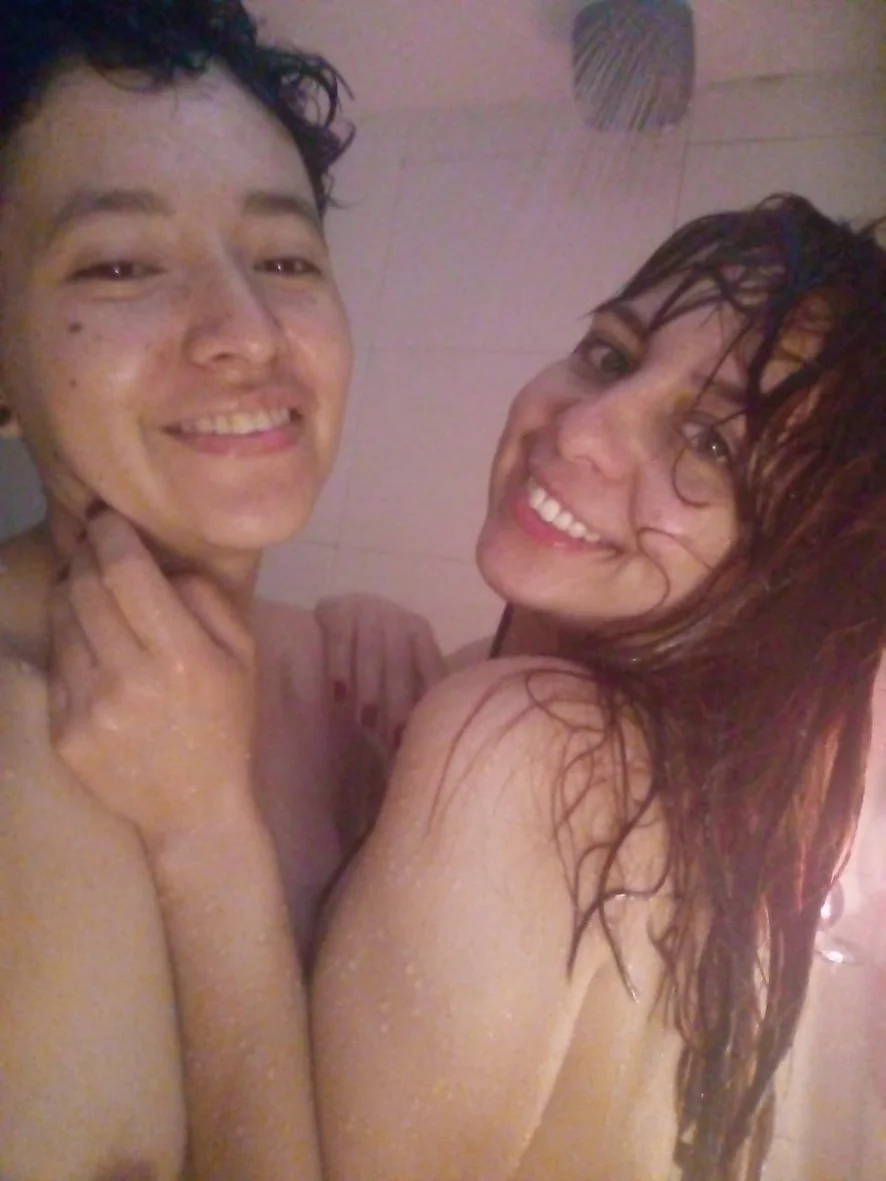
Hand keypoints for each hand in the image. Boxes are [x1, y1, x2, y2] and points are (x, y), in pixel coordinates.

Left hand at [48, 511, 257, 853]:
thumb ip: (207, 601)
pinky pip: (54, 662)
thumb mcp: (243, 658)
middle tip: (95, 547)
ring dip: (70, 593)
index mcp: (180, 656)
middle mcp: (128, 677)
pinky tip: (89, 642)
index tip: (108, 520)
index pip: (127, 572)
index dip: (111, 535)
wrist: (193, 811)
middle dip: (86, 557)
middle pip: (84, 588)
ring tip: (87, 590)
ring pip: (60, 620)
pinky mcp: (63, 731)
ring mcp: (89, 707)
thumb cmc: (226, 726)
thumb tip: (162, 566)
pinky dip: (67, 640)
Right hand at [315, 593, 445, 751]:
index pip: (427, 666)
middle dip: (397, 702)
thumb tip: (432, 736)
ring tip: (365, 722)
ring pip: (371, 652)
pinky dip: (339, 667)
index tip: (419, 735)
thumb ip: (417, 691)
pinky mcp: (337, 609)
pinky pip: (340, 639)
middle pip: (400, 663)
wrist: (344, 611)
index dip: (425, 701)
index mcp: (419, 630)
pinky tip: (338, 694)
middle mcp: (396, 617)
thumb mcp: (403, 665)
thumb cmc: (381, 651)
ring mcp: (367, 609)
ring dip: (369, 688)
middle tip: (392, 739)